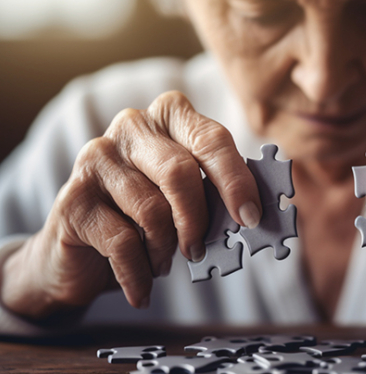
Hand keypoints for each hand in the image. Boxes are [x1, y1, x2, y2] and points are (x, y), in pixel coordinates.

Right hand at [1, 92, 261, 319]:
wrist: (82, 252)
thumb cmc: (149, 217)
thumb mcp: (189, 198)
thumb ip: (218, 195)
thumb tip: (255, 214)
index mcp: (170, 116)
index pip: (211, 139)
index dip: (235, 180)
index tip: (251, 217)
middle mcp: (132, 126)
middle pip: (180, 172)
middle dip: (198, 219)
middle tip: (200, 250)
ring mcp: (97, 158)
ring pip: (152, 211)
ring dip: (165, 249)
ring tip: (162, 260)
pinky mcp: (72, 198)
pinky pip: (122, 243)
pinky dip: (140, 273)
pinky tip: (142, 286)